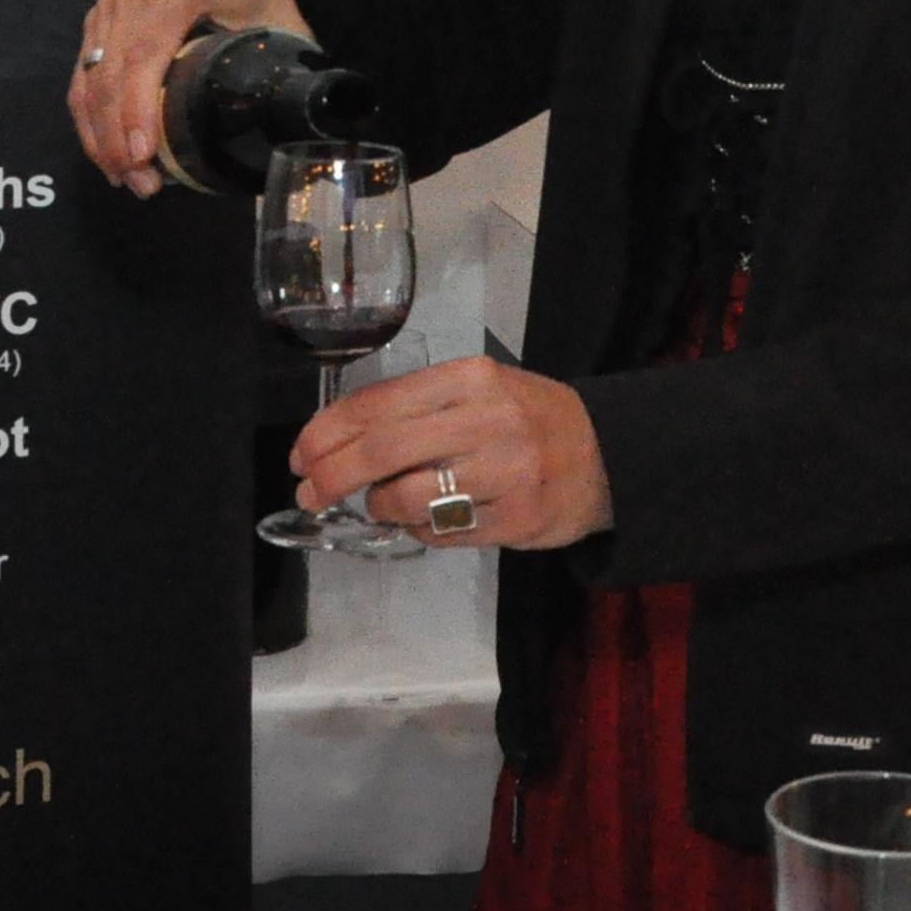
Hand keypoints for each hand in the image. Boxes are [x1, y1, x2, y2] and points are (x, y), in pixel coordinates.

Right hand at [67, 0, 305, 195]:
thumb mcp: (282, 23)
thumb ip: (286, 70)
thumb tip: (295, 127)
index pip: (146, 53)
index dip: (139, 108)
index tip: (143, 156)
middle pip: (111, 73)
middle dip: (117, 137)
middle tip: (141, 185)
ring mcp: (111, 7)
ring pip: (90, 78)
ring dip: (100, 135)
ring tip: (125, 179)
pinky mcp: (98, 22)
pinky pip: (83, 75)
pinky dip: (89, 119)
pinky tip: (107, 155)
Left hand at [290, 354, 612, 551]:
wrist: (609, 454)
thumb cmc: (528, 419)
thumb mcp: (478, 390)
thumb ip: (417, 408)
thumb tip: (338, 442)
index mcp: (469, 378)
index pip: (377, 403)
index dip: (327, 432)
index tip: (302, 454)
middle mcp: (487, 419)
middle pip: (382, 449)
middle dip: (332, 475)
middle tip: (310, 492)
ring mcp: (505, 471)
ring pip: (407, 497)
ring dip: (378, 507)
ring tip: (379, 506)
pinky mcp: (516, 519)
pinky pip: (441, 532)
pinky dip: (417, 531)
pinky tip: (421, 521)